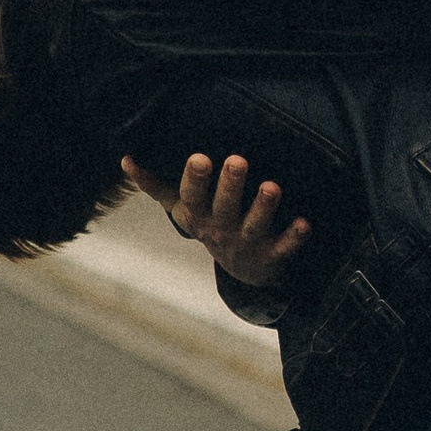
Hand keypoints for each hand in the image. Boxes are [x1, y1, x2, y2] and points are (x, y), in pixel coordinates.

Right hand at [123, 150, 314, 289]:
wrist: (243, 272)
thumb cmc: (211, 225)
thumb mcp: (182, 209)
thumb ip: (156, 185)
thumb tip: (125, 158)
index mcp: (199, 216)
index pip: (192, 197)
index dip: (195, 179)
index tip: (199, 157)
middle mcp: (221, 230)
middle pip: (224, 208)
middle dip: (230, 185)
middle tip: (237, 160)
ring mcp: (247, 244)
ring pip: (254, 226)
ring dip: (263, 207)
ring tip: (272, 186)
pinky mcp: (273, 255)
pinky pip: (285, 247)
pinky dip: (294, 237)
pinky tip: (305, 223)